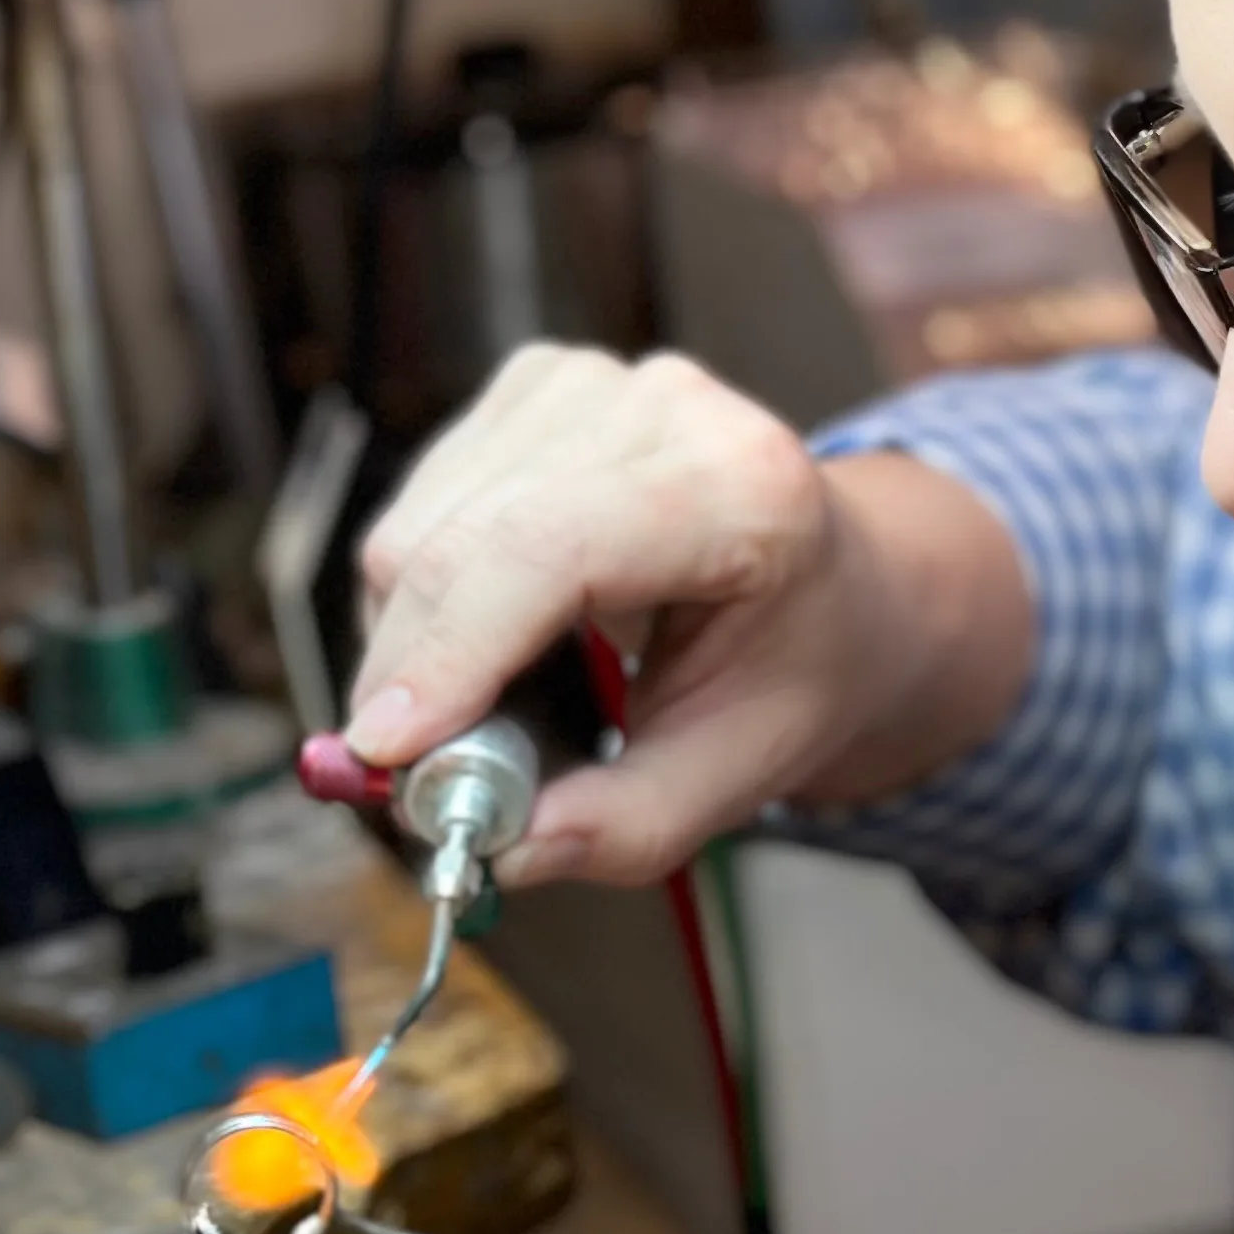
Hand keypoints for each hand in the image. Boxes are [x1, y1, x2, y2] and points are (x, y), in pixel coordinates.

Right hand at [344, 345, 1029, 886]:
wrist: (844, 585)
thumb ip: (623, 826)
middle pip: (460, 540)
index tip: (389, 751)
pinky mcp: (537, 387)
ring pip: (415, 525)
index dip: (453, 650)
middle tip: (423, 782)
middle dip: (414, 677)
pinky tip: (492, 633)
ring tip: (485, 709)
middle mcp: (665, 410)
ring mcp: (593, 383)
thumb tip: (501, 851)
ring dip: (411, 641)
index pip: (552, 550)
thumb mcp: (738, 774)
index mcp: (743, 490)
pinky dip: (422, 595)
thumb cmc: (794, 670)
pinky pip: (419, 503)